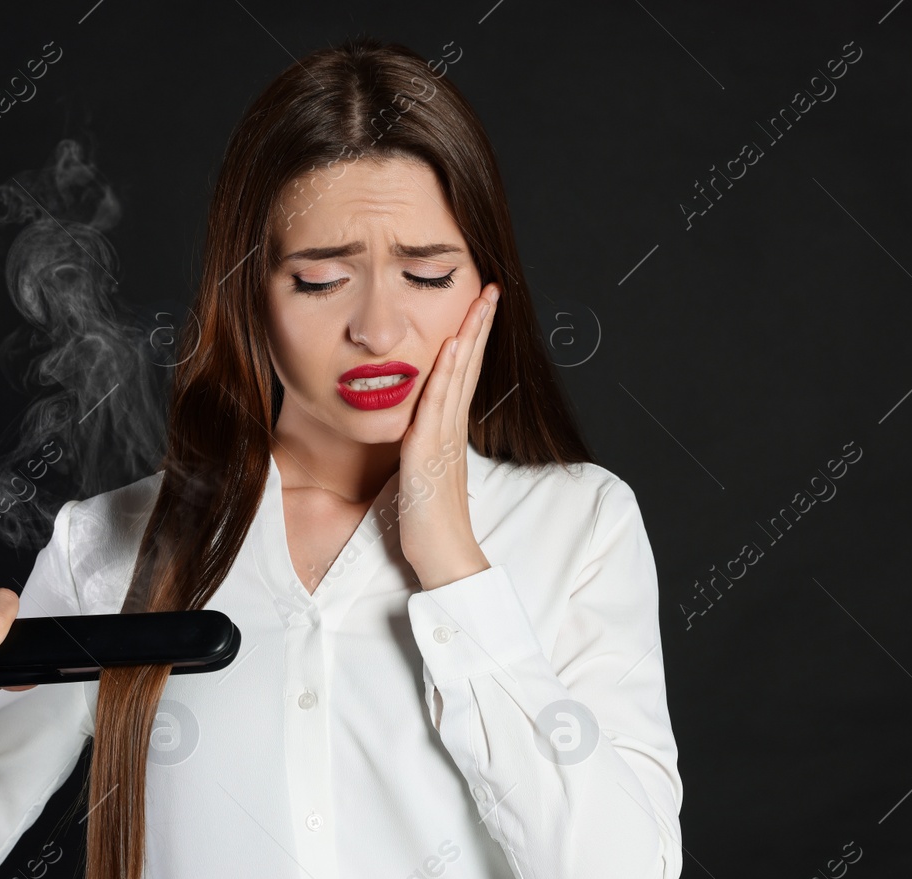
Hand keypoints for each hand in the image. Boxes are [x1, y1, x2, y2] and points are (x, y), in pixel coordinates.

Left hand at [398, 281, 500, 588]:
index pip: (464, 374)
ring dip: (469, 336)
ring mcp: (444, 437)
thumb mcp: (427, 473)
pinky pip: (439, 404)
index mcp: (450, 431)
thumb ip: (427, 447)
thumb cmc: (431, 522)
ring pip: (458, 376)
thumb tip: (421, 430)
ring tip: (480, 302)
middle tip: (490, 290)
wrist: (444, 555)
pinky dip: (446, 372)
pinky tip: (452, 347)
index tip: (480, 308)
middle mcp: (452, 428)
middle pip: (468, 365)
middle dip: (478, 324)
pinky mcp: (430, 451)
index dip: (473, 339)